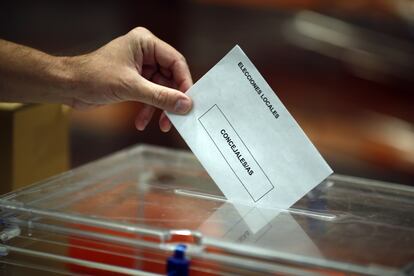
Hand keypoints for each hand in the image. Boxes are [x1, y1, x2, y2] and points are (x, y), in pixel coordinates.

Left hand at [67, 27, 192, 131]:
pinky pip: (149, 95)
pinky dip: (147, 109)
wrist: (68, 86)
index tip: (188, 102)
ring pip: (161, 89)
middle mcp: (145, 53)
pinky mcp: (134, 81)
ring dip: (159, 108)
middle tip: (175, 118)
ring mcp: (140, 67)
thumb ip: (161, 96)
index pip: (176, 62)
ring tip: (160, 124)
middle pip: (170, 78)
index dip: (184, 83)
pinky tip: (141, 122)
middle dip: (170, 100)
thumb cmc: (93, 77)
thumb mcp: (131, 88)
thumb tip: (185, 104)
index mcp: (145, 43)